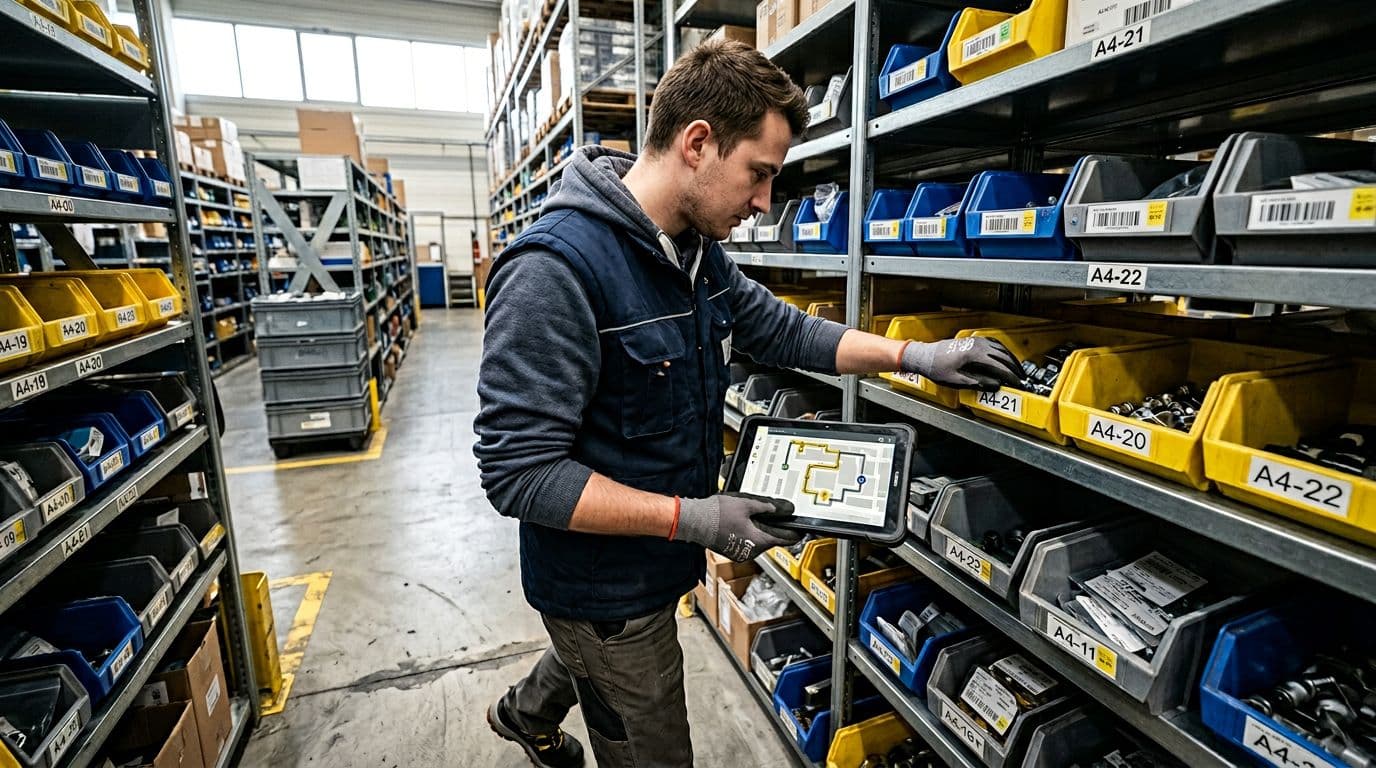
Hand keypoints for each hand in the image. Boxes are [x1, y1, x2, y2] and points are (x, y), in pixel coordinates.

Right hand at [675, 492, 801, 561]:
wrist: (694, 521)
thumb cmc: (717, 514)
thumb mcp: (746, 504)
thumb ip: (765, 507)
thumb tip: (780, 509)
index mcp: (758, 541)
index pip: (784, 540)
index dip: (794, 534)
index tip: (801, 530)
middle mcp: (751, 551)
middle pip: (770, 541)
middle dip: (775, 529)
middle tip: (779, 517)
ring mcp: (740, 553)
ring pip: (758, 542)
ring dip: (761, 531)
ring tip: (759, 516)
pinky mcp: (731, 551)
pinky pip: (746, 543)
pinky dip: (749, 534)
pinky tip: (745, 522)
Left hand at [901, 336, 1022, 391]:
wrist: (925, 356)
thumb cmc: (937, 368)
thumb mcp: (956, 380)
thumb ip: (978, 383)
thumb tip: (995, 386)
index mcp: (974, 355)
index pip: (1000, 366)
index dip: (1011, 376)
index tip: (1019, 384)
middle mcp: (977, 345)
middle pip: (1003, 356)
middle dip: (1015, 368)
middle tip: (1022, 378)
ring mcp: (976, 341)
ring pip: (1000, 349)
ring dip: (1011, 359)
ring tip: (1017, 370)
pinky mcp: (973, 340)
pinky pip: (994, 343)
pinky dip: (1003, 351)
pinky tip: (1005, 357)